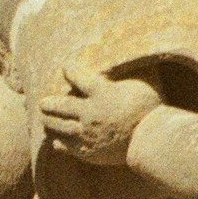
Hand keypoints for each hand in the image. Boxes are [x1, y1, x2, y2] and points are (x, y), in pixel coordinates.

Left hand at [37, 66, 160, 164]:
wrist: (155, 140)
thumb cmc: (153, 107)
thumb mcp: (146, 80)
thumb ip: (132, 67)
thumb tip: (131, 47)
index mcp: (102, 93)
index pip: (76, 77)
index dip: (69, 71)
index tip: (66, 68)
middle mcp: (90, 113)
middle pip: (59, 106)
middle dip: (48, 103)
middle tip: (42, 102)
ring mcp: (87, 134)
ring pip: (58, 126)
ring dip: (49, 121)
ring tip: (44, 118)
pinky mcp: (88, 152)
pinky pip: (66, 146)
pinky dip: (58, 142)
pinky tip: (56, 140)